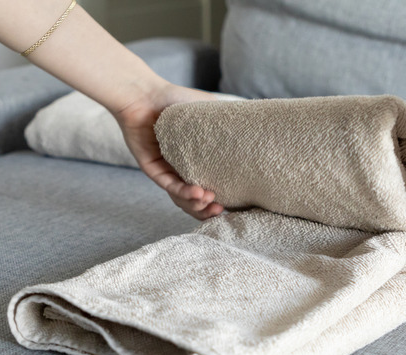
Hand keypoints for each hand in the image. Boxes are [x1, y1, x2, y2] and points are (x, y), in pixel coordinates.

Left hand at [113, 83, 223, 219]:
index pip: (207, 188)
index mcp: (193, 163)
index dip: (219, 199)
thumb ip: (231, 123)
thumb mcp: (211, 112)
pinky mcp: (151, 168)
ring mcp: (164, 171)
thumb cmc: (177, 100)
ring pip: (180, 198)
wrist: (146, 93)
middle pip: (193, 200)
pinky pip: (168, 185)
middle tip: (220, 210)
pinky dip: (184, 191)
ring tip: (211, 202)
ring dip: (196, 204)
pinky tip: (198, 193)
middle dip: (206, 209)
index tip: (234, 203)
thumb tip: (259, 126)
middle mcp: (179, 170)